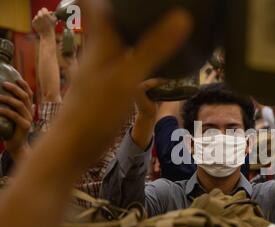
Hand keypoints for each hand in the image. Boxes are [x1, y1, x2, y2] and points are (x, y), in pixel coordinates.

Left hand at [0, 80, 33, 160]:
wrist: (17, 146)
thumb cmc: (12, 131)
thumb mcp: (13, 117)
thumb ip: (13, 109)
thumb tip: (7, 99)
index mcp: (29, 109)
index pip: (29, 94)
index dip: (24, 85)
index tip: (16, 78)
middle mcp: (30, 113)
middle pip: (24, 97)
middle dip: (14, 89)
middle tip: (4, 83)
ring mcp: (28, 120)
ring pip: (19, 105)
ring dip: (8, 99)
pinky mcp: (24, 126)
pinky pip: (14, 116)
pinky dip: (5, 111)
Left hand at [32, 8, 56, 37]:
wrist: (47, 34)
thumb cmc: (52, 27)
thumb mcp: (55, 20)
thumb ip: (53, 14)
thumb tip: (50, 12)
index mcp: (45, 14)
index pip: (44, 9)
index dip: (46, 11)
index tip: (47, 14)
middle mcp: (39, 15)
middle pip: (40, 12)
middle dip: (42, 14)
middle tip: (45, 18)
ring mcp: (35, 19)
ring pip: (37, 16)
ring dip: (39, 18)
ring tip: (43, 23)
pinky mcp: (33, 22)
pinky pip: (34, 20)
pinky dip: (37, 22)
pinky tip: (40, 26)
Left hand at [55, 0, 191, 165]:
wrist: (74, 146)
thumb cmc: (95, 110)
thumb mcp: (127, 77)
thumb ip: (154, 48)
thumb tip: (182, 17)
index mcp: (101, 42)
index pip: (99, 4)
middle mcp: (100, 52)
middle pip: (113, 22)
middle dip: (131, 12)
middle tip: (159, 8)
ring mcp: (104, 70)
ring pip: (122, 44)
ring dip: (139, 35)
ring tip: (164, 28)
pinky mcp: (109, 87)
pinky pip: (127, 64)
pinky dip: (142, 59)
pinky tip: (157, 64)